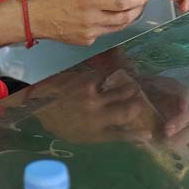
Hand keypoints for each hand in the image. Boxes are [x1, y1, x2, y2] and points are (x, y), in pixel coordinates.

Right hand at [27, 0, 151, 45]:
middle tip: (142, 0)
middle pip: (125, 18)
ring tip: (130, 7)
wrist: (33, 18)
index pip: (122, 3)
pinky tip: (106, 14)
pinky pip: (105, 31)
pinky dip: (111, 23)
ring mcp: (89, 33)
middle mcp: (91, 20)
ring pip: (118, 27)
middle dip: (138, 9)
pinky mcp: (86, 41)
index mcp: (88, 1)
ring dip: (128, 17)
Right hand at [32, 68, 188, 148]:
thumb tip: (115, 53)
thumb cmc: (53, 93)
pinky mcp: (96, 135)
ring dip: (140, 108)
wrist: (36, 117)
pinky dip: (134, 135)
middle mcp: (94, 100)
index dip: (130, 75)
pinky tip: (148, 135)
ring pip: (126, 112)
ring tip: (150, 106)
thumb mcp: (69, 75)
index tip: (142, 74)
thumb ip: (91, 67)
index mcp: (87, 83)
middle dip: (139, 91)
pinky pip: (119, 135)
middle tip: (152, 88)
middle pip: (125, 93)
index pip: (115, 75)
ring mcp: (96, 119)